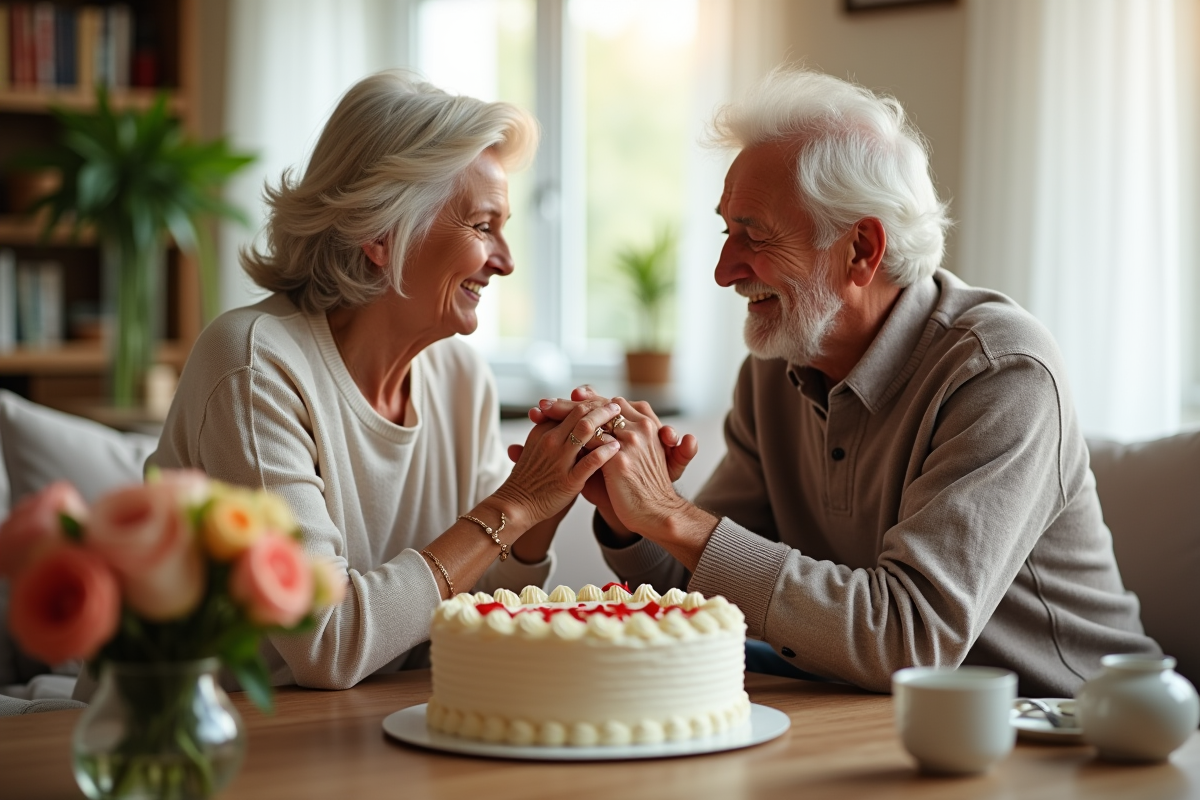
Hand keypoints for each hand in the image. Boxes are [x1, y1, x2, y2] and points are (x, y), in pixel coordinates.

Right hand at [490, 399, 622, 530]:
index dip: (589, 403)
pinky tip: (617, 447)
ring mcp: (559, 459)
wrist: (517, 505)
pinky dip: (606, 450)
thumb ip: (553, 432)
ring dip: (606, 421)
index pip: (569, 408)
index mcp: (542, 430)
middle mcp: (550, 440)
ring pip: (585, 430)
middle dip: (601, 407)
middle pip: (580, 413)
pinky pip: (592, 460)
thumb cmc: (530, 477)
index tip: (603, 402)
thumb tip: (573, 418)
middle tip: (616, 406)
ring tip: (620, 419)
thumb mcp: (536, 448)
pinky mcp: (569, 479)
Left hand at [517, 387, 697, 533]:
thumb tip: (585, 426)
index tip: (566, 397)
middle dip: (570, 403)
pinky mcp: (621, 459)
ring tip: (543, 413)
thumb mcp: (633, 454)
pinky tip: (553, 435)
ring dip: (564, 414)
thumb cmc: (641, 486)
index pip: (611, 402)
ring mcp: (632, 441)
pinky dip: (570, 436)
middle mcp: (641, 427)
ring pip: (592, 419)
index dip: (588, 398)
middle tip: (545, 403)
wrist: (655, 513)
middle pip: (600, 406)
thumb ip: (615, 438)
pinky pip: (592, 440)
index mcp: (646, 423)